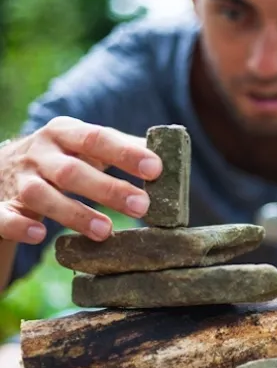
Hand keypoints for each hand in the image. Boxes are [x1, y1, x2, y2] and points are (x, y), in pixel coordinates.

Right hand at [0, 116, 161, 243]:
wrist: (0, 169)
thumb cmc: (60, 158)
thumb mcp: (85, 147)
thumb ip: (122, 149)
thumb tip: (169, 156)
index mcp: (64, 133)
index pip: (97, 138)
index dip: (126, 153)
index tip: (155, 168)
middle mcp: (39, 153)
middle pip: (73, 170)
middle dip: (108, 189)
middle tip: (142, 206)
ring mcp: (17, 179)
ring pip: (42, 195)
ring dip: (74, 213)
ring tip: (106, 231)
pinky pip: (3, 215)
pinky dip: (19, 225)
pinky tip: (40, 235)